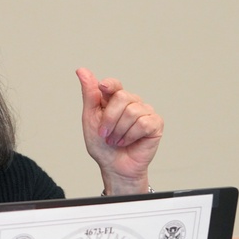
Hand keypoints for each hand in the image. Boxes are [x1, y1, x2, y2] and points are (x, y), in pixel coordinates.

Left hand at [76, 68, 162, 194]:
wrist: (115, 168)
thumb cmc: (102, 146)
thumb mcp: (91, 119)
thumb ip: (89, 95)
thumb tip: (82, 70)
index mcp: (115, 99)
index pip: (114, 84)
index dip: (109, 85)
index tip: (103, 88)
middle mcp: (132, 102)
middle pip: (122, 97)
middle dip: (110, 119)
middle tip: (106, 134)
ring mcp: (145, 112)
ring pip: (132, 112)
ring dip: (119, 131)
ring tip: (117, 141)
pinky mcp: (156, 124)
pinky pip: (143, 123)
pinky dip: (131, 136)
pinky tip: (129, 142)